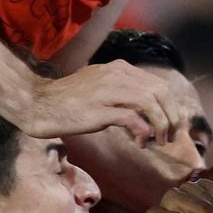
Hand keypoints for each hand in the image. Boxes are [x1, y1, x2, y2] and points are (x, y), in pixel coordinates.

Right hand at [24, 60, 183, 146]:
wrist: (39, 103)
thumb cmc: (70, 101)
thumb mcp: (102, 89)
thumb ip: (124, 94)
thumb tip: (149, 112)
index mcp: (120, 69)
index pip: (159, 85)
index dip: (172, 107)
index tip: (173, 126)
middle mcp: (116, 75)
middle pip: (161, 93)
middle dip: (172, 117)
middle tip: (170, 137)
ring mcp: (108, 91)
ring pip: (151, 103)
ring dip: (161, 125)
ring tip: (158, 142)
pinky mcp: (99, 109)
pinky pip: (133, 118)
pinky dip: (143, 132)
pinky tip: (140, 143)